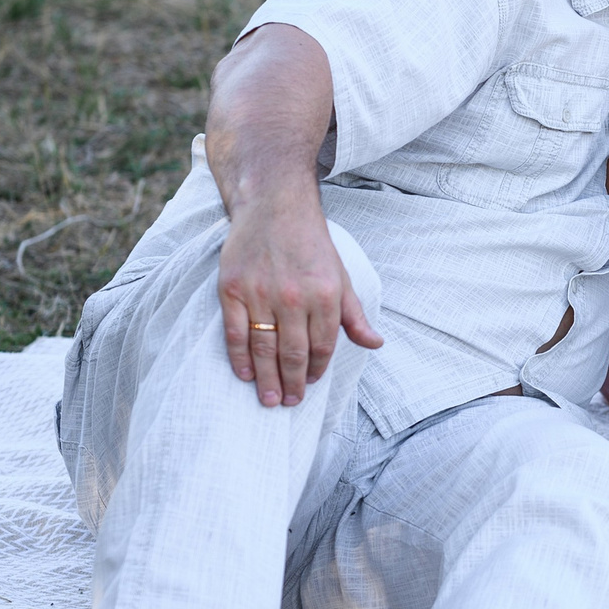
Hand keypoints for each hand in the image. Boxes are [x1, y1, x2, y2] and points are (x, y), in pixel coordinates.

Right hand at [216, 192, 381, 407]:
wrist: (275, 206)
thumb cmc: (312, 244)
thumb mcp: (342, 276)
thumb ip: (354, 315)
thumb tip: (375, 344)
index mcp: (326, 294)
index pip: (322, 346)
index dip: (317, 370)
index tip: (310, 384)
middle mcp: (294, 296)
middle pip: (293, 353)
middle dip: (293, 383)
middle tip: (289, 402)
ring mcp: (261, 293)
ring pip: (264, 348)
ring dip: (268, 378)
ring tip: (270, 399)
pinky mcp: (233, 288)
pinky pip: (235, 332)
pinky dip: (239, 358)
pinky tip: (245, 375)